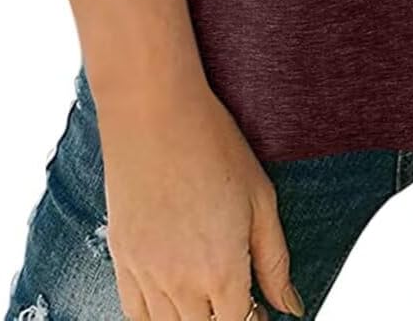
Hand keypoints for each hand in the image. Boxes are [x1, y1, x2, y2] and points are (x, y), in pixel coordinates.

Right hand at [95, 71, 304, 320]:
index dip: (255, 320)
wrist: (154, 112)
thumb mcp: (261, 199)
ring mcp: (145, 273)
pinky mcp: (121, 258)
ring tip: (208, 297)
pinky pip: (135, 313)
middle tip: (238, 299)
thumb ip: (275, 261)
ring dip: (193, 318)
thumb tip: (291, 307)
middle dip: (226, 319)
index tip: (261, 308)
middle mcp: (181, 283)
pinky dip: (155, 316)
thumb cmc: (212, 144)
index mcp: (222, 270)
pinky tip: (172, 300)